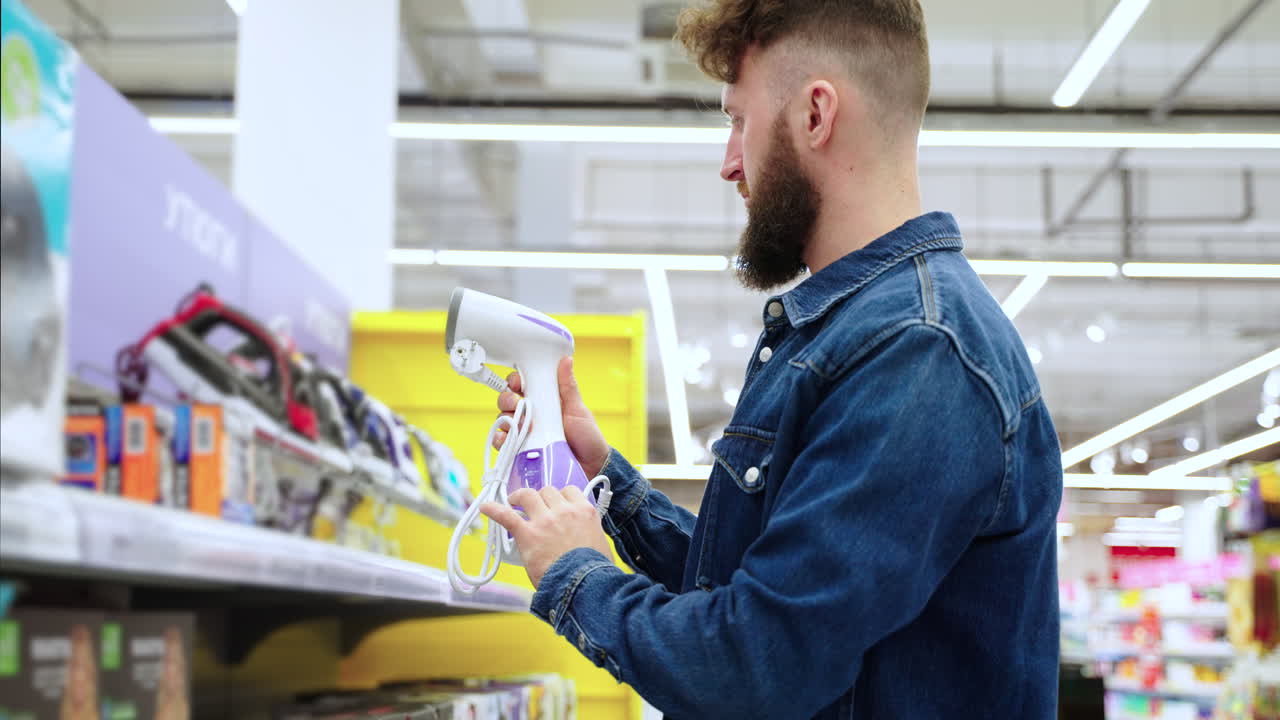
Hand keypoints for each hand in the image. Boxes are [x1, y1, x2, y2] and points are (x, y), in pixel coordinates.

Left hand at [480, 485, 612, 587]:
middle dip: (540, 498)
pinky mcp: (528, 534)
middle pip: (547, 491)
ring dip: (519, 497)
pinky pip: (507, 516)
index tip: (554, 502)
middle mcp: (564, 511)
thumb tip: (584, 537)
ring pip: (528, 495)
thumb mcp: (599, 543)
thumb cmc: (594, 570)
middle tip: (535, 508)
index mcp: (584, 512)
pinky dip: (494, 510)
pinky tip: (486, 507)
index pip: (569, 491)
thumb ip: (589, 532)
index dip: (559, 496)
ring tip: (513, 501)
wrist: (583, 585)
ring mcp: (545, 521)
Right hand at [495, 356, 609, 477]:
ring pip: (502, 420)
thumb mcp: (578, 410)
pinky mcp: (519, 452)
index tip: (518, 381)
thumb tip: (566, 361)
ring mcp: (524, 434)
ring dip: (506, 419)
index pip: (522, 386)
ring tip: (522, 425)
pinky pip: (502, 443)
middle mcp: (531, 416)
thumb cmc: (587, 438)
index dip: (515, 381)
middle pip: (507, 401)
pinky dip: (501, 439)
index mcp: (544, 402)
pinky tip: (509, 439)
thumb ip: (568, 387)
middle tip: (517, 403)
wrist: (591, 468)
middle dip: (507, 398)